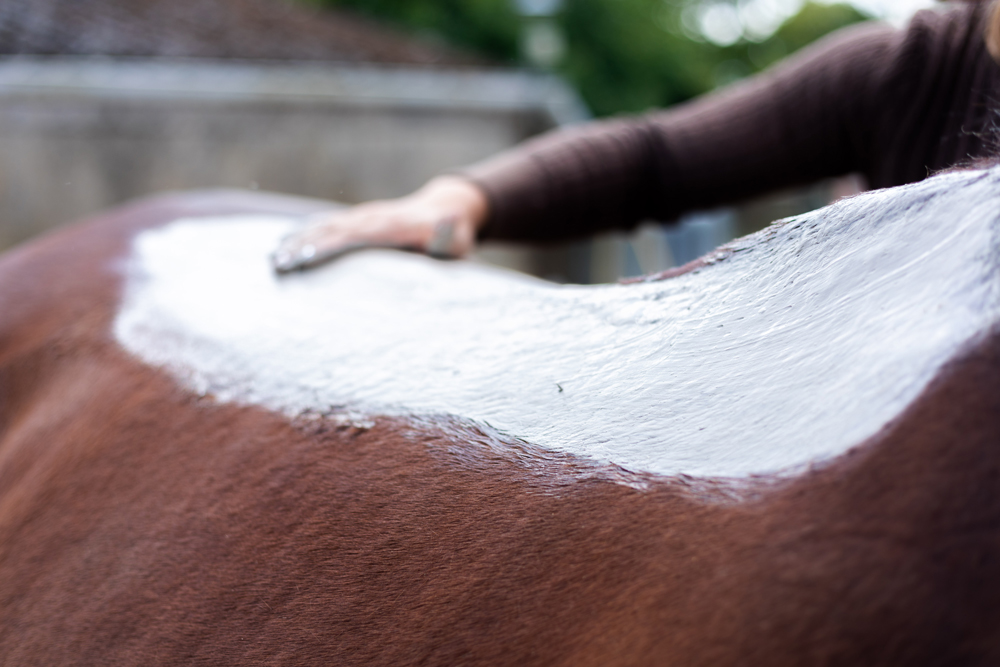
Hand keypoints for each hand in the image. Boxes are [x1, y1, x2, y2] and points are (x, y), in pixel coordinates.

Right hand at [272, 176, 488, 272]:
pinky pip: (328, 224)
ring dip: (296, 240)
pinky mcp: (360, 220)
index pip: (349, 237)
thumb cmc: (453, 235)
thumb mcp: (455, 240)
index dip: (325, 246)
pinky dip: (304, 231)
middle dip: (301, 247)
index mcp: (389, 227)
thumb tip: (450, 225)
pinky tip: (282, 241)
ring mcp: (363, 217)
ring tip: (271, 259)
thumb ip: (448, 237)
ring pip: (324, 226)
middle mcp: (370, 218)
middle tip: (275, 265)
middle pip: (329, 231)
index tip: (301, 257)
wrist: (448, 208)